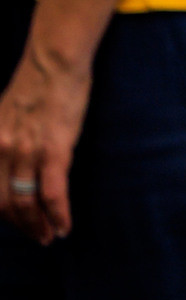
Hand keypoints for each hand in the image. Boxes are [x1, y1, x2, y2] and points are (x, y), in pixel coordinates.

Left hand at [0, 32, 90, 241]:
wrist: (54, 61)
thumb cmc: (34, 85)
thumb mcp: (4, 116)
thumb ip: (3, 142)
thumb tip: (9, 166)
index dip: (4, 215)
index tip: (19, 224)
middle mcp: (1, 151)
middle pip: (5, 204)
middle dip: (21, 226)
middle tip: (38, 237)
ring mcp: (25, 152)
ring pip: (26, 203)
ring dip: (39, 226)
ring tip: (50, 237)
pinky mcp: (53, 149)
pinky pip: (52, 192)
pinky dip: (58, 215)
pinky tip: (65, 226)